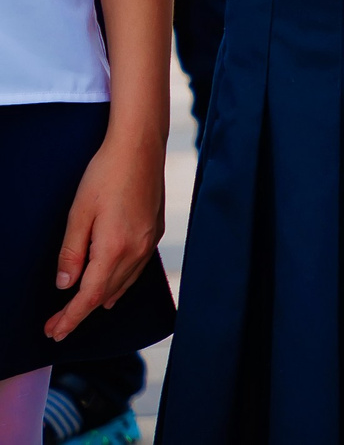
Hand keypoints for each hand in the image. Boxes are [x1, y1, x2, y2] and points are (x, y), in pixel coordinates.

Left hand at [44, 129, 162, 339]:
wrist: (140, 147)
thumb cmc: (105, 175)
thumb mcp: (78, 213)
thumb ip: (71, 252)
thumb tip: (65, 284)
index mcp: (115, 248)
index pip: (89, 295)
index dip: (71, 317)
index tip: (53, 331)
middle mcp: (137, 250)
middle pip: (106, 294)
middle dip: (80, 313)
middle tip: (56, 326)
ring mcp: (150, 241)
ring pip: (124, 283)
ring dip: (101, 300)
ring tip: (81, 312)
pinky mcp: (156, 231)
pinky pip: (137, 269)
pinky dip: (121, 283)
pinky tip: (113, 287)